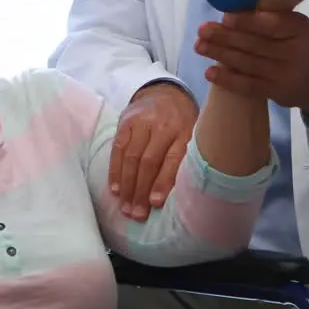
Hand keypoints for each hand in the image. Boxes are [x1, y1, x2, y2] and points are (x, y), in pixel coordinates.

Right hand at [109, 82, 198, 219]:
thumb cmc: (183, 123)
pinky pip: (118, 149)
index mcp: (184, 130)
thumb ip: (185, 160)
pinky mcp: (125, 122)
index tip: (155, 203)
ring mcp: (141, 122)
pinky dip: (115, 171)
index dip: (163, 182)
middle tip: (137, 215)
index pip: (172, 159)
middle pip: (148, 161)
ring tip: (125, 208)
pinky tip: (116, 189)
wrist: (165, 93)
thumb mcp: (193, 136)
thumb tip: (180, 196)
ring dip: (127, 186)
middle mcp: (162, 125)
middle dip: (141, 191)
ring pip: (131, 157)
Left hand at [195, 11, 308, 121]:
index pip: (272, 24)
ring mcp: (283, 74)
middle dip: (225, 36)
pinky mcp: (275, 92)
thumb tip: (232, 7)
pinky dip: (227, 79)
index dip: (247, 21)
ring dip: (220, 54)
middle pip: (254, 44)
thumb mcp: (297, 27)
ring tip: (200, 46)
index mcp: (299, 29)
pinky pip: (248, 85)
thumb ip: (273, 19)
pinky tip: (210, 72)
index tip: (225, 16)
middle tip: (202, 30)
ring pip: (247, 63)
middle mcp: (292, 52)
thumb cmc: (302, 44)